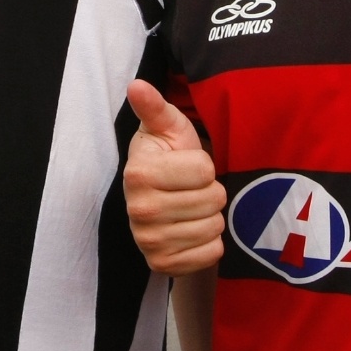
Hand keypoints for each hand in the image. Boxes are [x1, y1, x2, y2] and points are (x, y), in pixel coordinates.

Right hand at [123, 80, 225, 275]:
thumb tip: (136, 85)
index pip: (204, 169)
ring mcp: (148, 241)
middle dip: (211, 191)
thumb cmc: (169, 157)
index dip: (205, 165)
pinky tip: (193, 232)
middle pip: (212, 200)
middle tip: (193, 189)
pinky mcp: (162, 265)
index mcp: (138, 173)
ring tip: (194, 208)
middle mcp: (139, 210)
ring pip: (213, 228)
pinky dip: (210, 244)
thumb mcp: (166, 127)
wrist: (162, 203)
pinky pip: (210, 254)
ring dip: (211, 217)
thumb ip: (154, 107)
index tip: (188, 166)